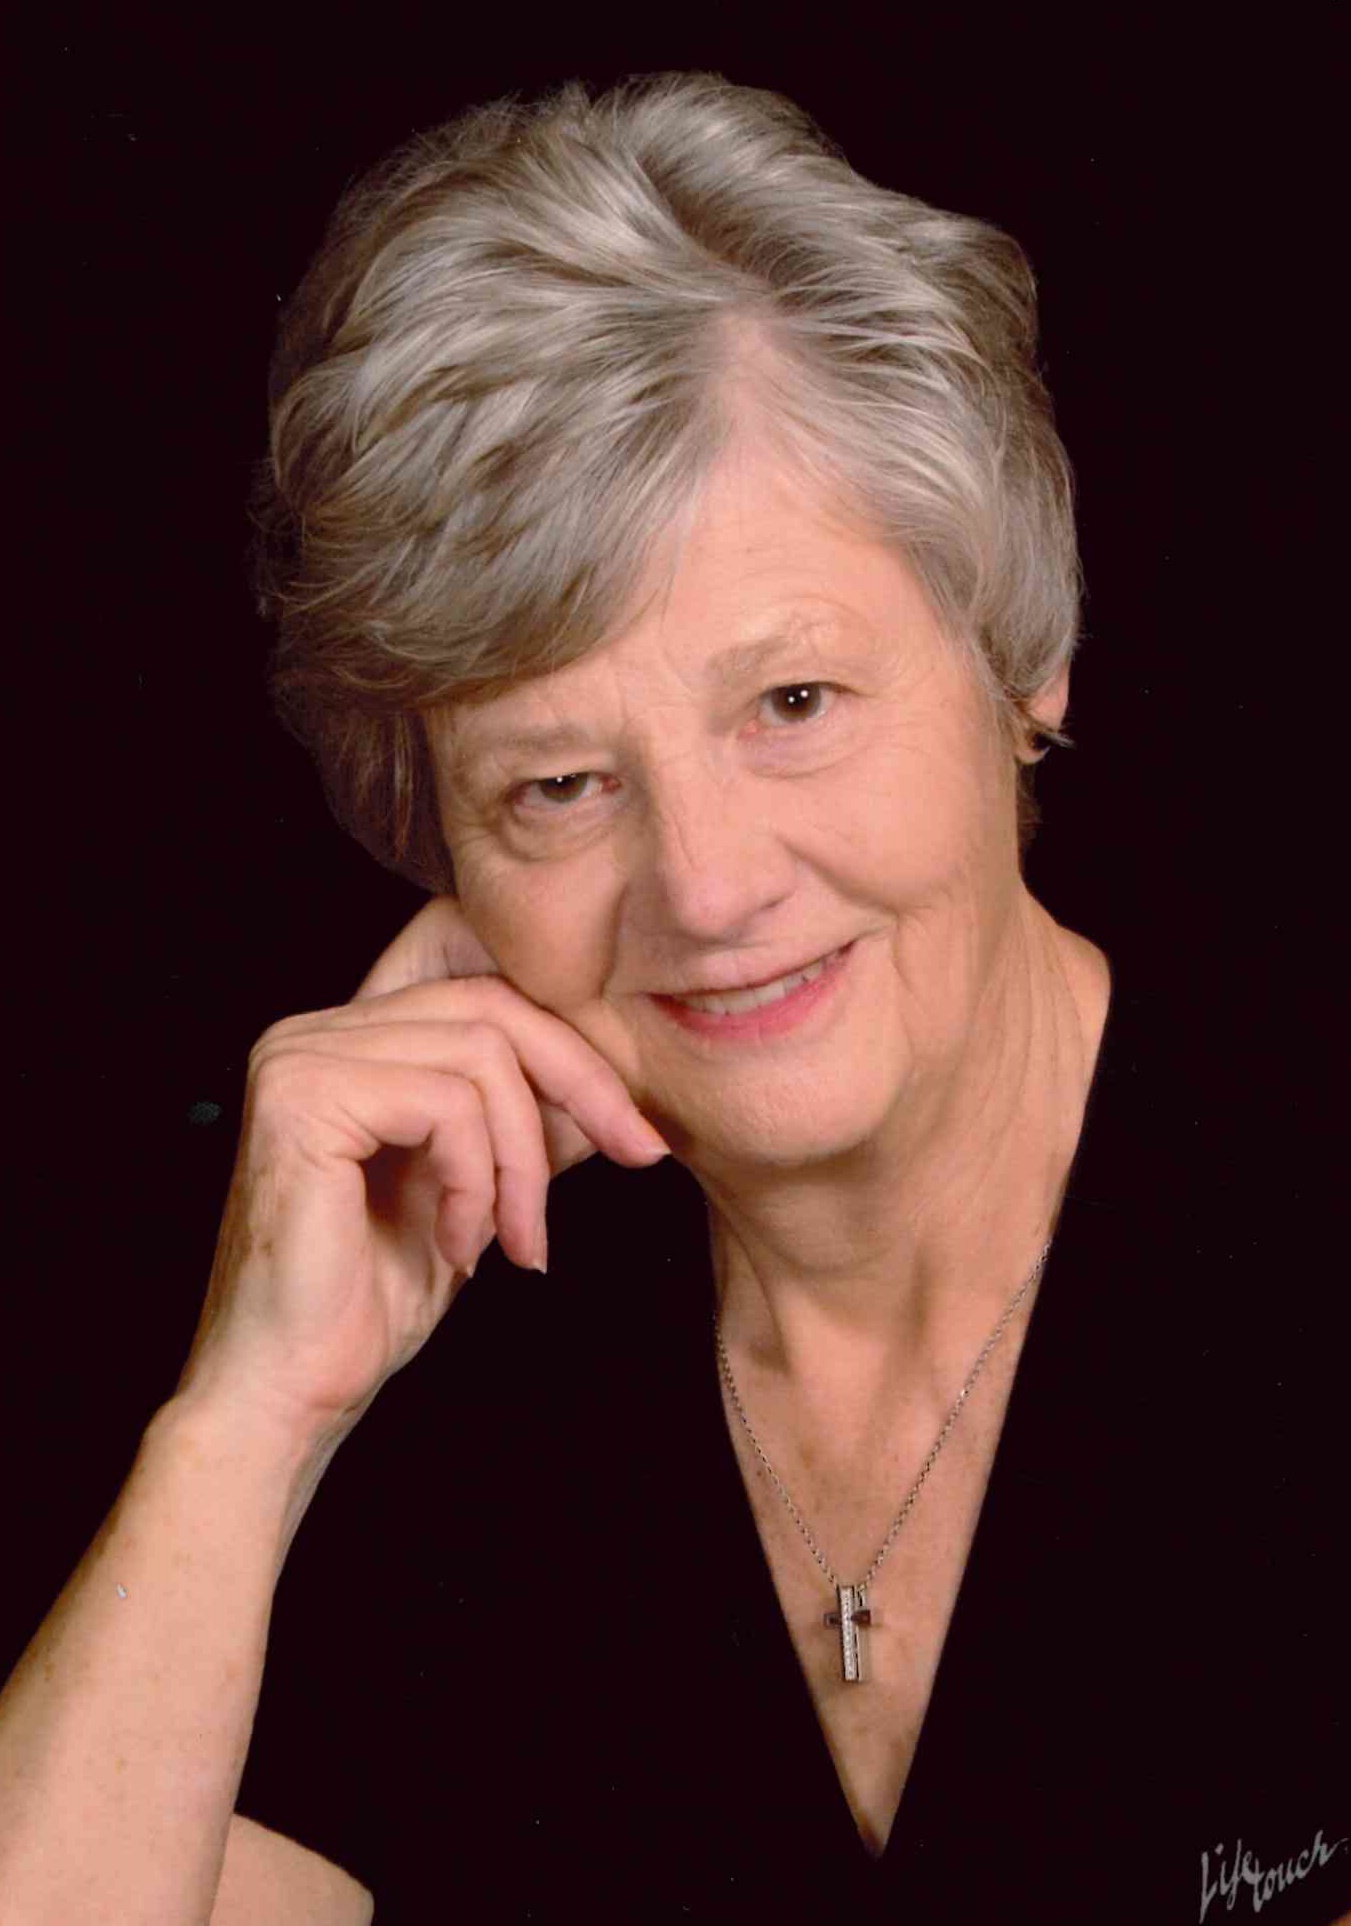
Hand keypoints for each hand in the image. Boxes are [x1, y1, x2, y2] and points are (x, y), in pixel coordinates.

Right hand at [174, 896, 669, 1444]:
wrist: (289, 1391)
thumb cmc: (369, 1302)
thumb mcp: (477, 1194)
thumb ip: (525, 1128)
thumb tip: (612, 1087)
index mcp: (348, 1043)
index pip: (487, 1001)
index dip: (575, 1058)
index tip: (640, 1136)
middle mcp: (313, 1033)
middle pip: (491, 1009)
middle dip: (581, 1086)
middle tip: (635, 1154)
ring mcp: (300, 1058)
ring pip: (480, 1056)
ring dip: (522, 1160)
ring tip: (512, 1238)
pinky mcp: (303, 1098)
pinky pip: (445, 1103)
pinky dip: (476, 1180)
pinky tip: (458, 1244)